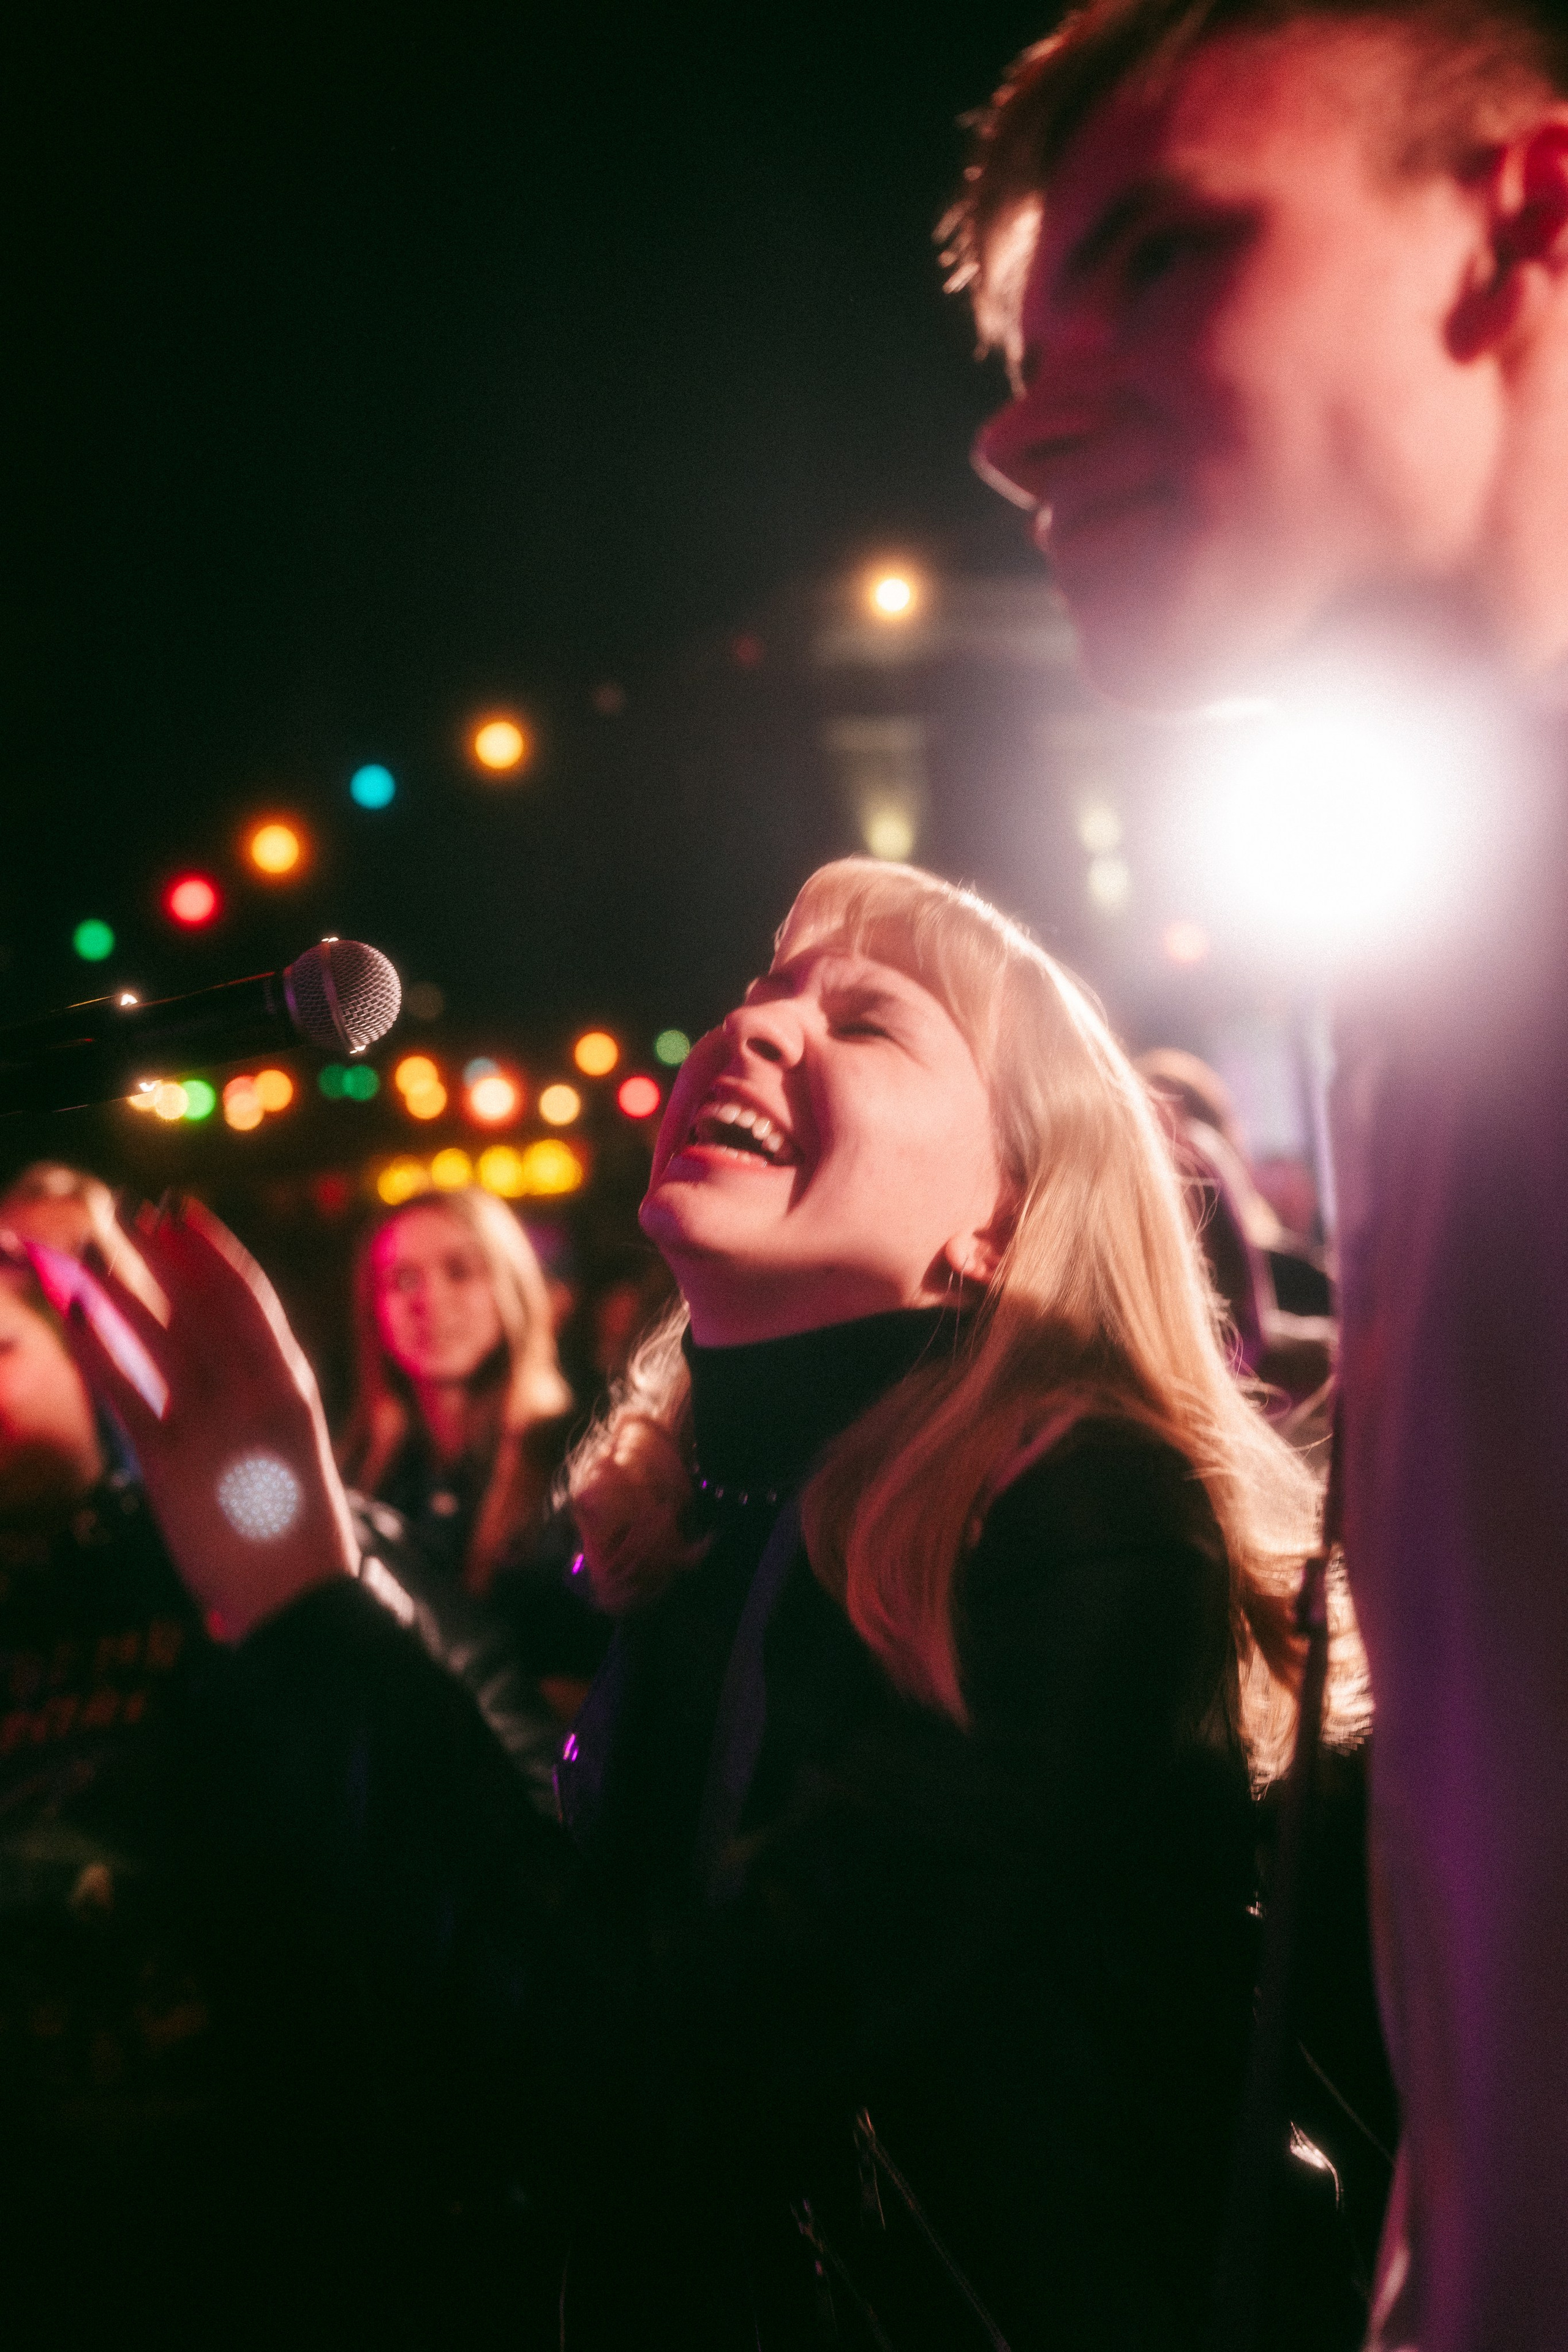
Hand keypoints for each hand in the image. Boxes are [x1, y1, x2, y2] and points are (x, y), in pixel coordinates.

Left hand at [27, 1196, 356, 1640]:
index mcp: (290, 1387)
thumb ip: (256, 1406)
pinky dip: (96, 1348)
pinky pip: (125, 1394)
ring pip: (158, 1337)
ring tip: (92, 1251)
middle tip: (134, 1214)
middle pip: (201, 1304)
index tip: (185, 1214)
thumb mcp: (288, 1452)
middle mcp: (255, 1395)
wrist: (302, 1599)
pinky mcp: (171, 1466)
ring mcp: (214, 1427)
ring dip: (120, 1287)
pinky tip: (72, 1314)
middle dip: (166, 1254)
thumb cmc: (297, 1531)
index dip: (213, 1250)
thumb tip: (221, 1366)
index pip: (250, 1298)